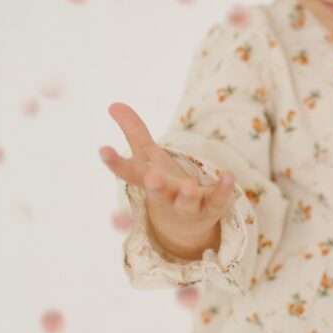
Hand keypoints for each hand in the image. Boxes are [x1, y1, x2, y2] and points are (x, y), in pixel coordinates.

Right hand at [99, 102, 235, 255]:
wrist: (183, 228)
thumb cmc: (162, 185)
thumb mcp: (147, 158)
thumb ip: (134, 132)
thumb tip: (113, 104)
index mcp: (147, 182)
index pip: (128, 173)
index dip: (115, 162)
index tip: (103, 150)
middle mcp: (165, 196)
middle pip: (158, 193)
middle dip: (155, 187)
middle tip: (152, 179)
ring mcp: (188, 206)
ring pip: (186, 203)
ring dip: (187, 195)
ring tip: (189, 187)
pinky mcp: (211, 207)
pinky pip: (218, 200)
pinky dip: (223, 189)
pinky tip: (229, 176)